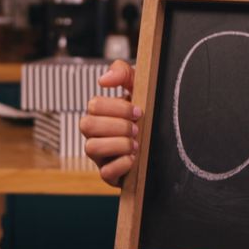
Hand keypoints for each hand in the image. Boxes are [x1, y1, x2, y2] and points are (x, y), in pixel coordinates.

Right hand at [79, 59, 142, 186]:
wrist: (162, 142)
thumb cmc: (144, 113)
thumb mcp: (138, 87)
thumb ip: (123, 73)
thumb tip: (103, 80)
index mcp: (100, 114)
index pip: (93, 105)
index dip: (116, 108)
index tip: (137, 111)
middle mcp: (95, 134)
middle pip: (86, 125)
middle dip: (116, 125)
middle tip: (136, 128)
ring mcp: (100, 156)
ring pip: (91, 148)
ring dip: (118, 144)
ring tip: (136, 144)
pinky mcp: (109, 175)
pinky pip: (105, 173)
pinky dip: (121, 164)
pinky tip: (134, 159)